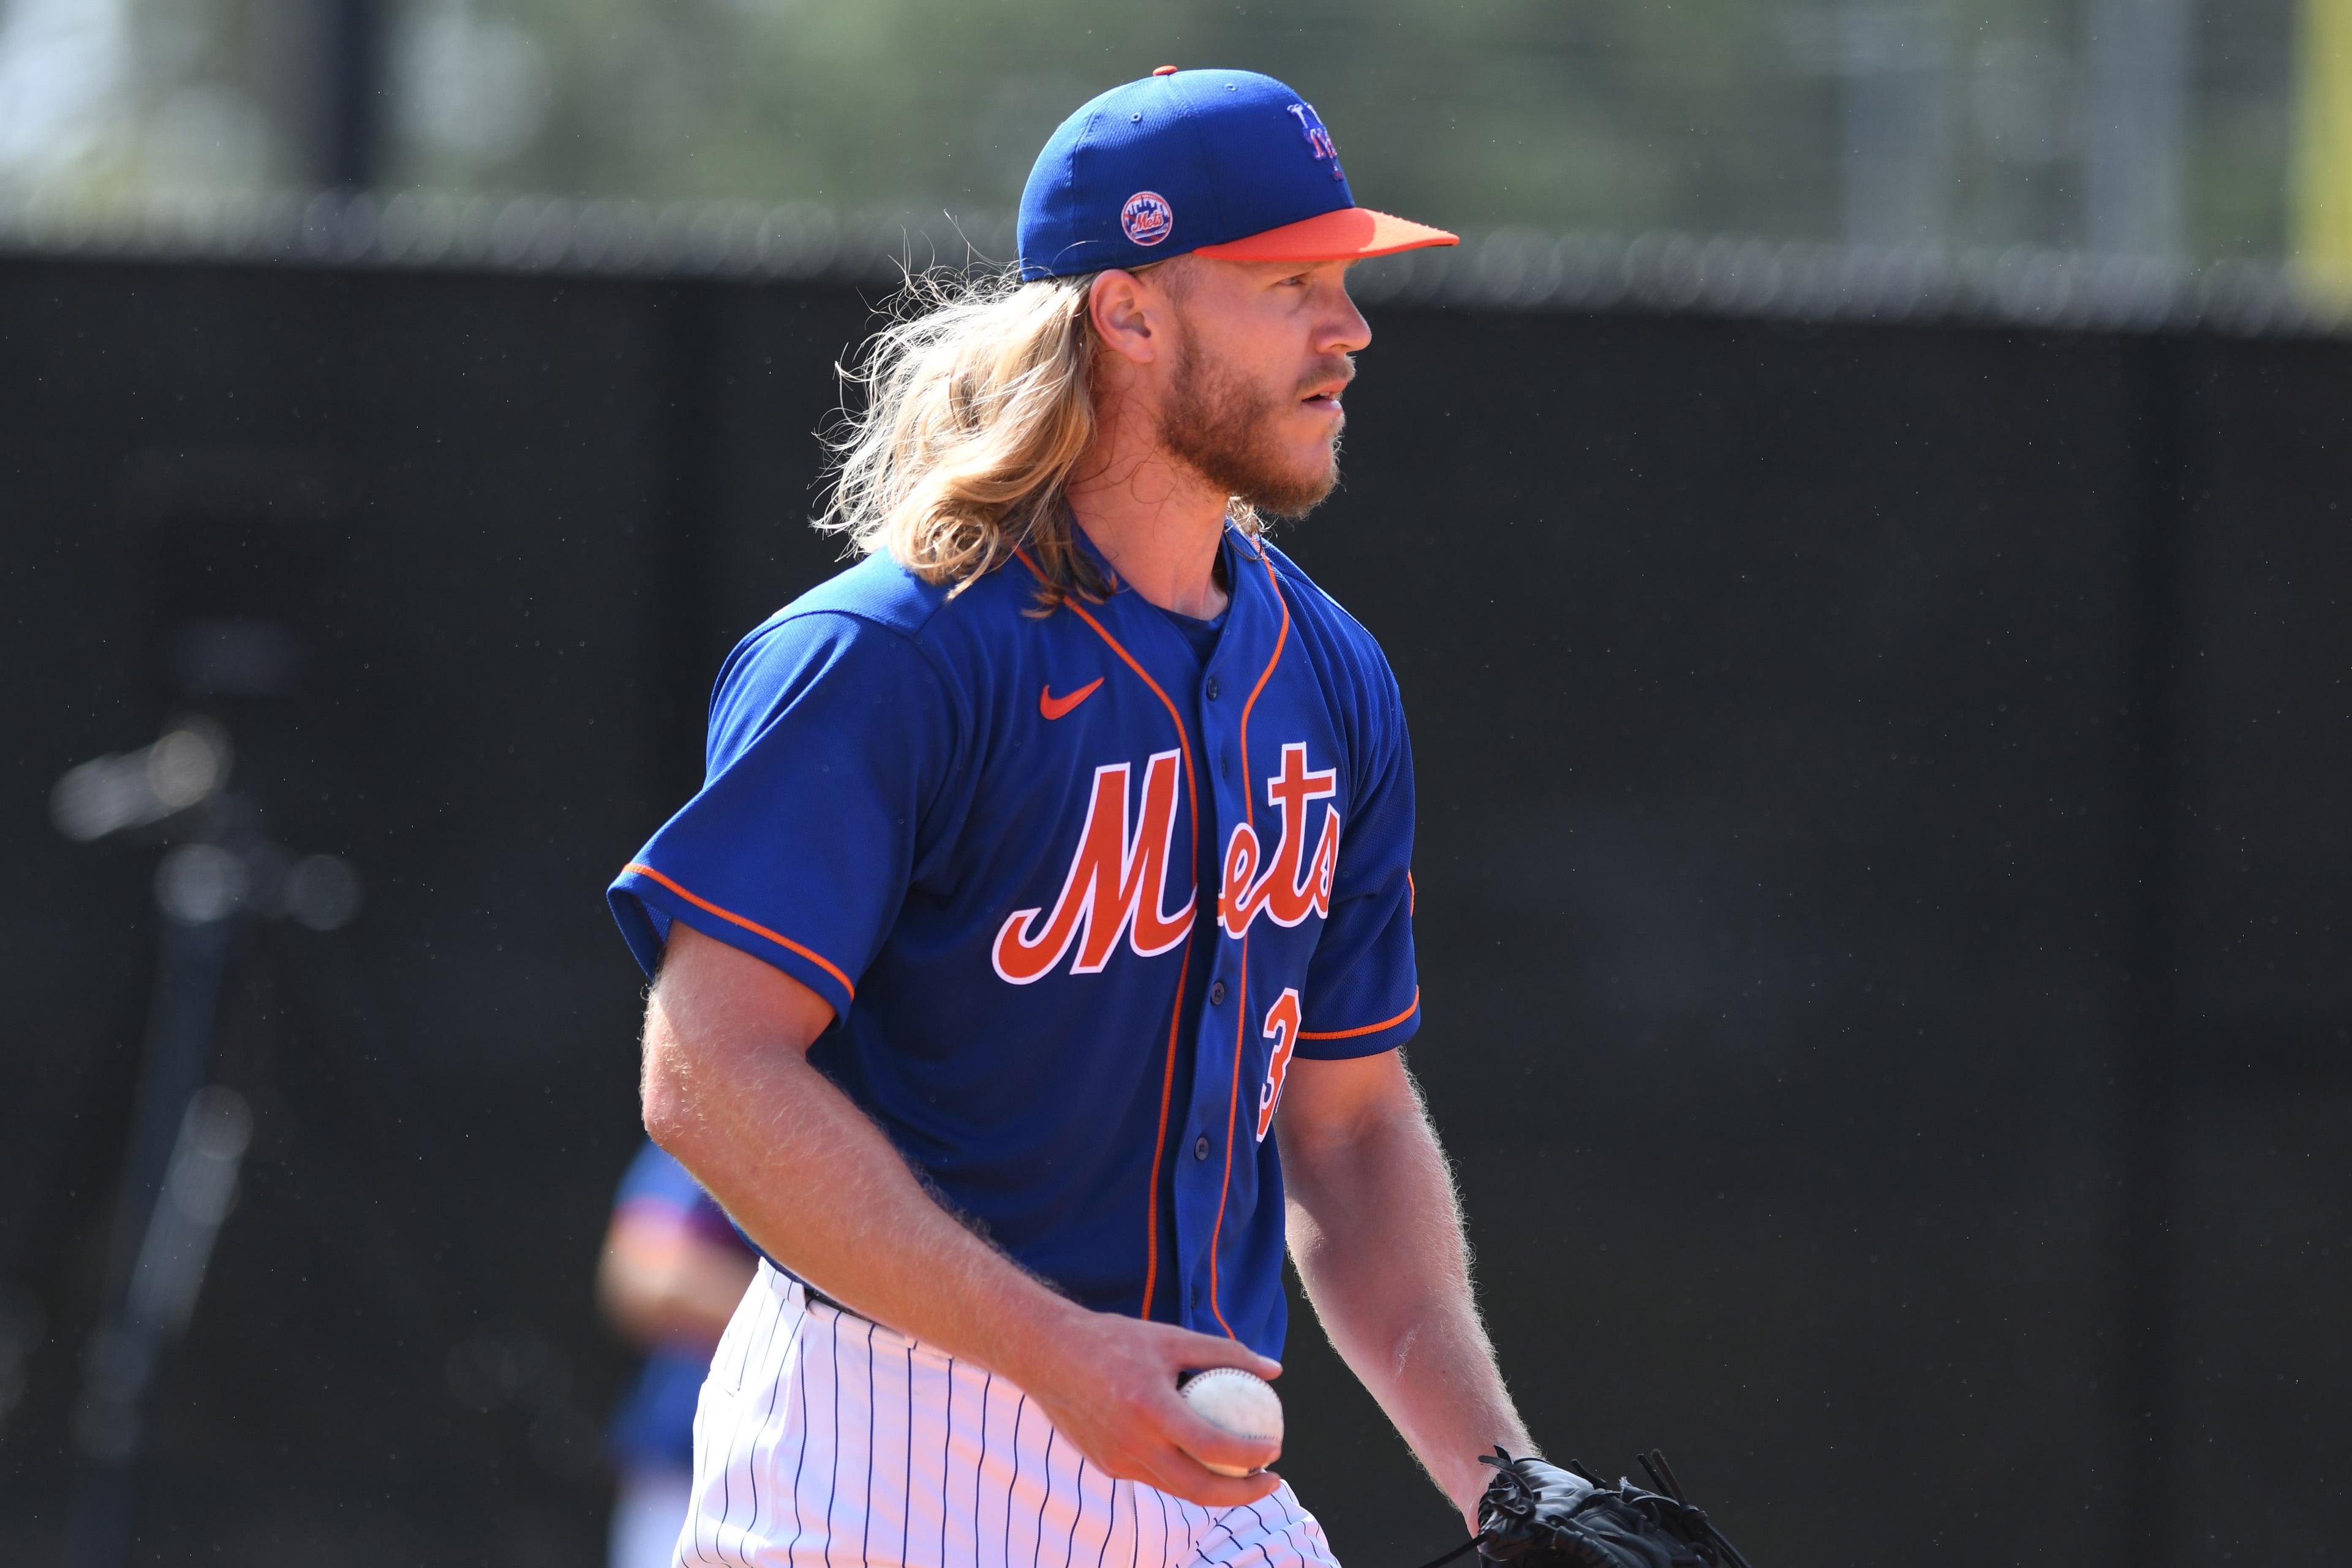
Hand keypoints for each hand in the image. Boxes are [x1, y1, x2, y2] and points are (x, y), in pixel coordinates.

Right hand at [1007, 1300, 1284, 1508]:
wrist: (1047, 1355)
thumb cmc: (1114, 1340)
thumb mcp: (1172, 1337)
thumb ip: (1225, 1353)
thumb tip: (1275, 1369)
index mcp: (1150, 1409)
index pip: (1212, 1447)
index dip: (1251, 1455)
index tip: (1276, 1449)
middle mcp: (1132, 1443)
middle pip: (1199, 1489)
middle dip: (1243, 1494)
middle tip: (1271, 1480)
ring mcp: (1116, 1461)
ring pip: (1176, 1488)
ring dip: (1215, 1489)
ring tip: (1243, 1473)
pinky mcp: (1106, 1466)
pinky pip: (1153, 1476)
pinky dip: (1181, 1472)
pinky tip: (1199, 1457)